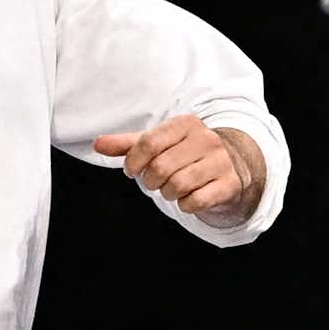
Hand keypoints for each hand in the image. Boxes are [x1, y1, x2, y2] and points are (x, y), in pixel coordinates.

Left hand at [93, 114, 260, 222]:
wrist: (230, 166)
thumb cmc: (184, 154)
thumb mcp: (158, 144)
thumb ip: (128, 145)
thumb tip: (97, 144)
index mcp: (186, 124)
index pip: (148, 143)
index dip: (133, 162)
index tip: (132, 171)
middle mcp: (206, 139)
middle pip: (160, 167)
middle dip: (150, 181)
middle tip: (154, 182)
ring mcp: (221, 161)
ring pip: (178, 185)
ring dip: (168, 194)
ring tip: (172, 189)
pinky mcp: (229, 184)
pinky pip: (196, 201)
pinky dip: (186, 205)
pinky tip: (188, 198)